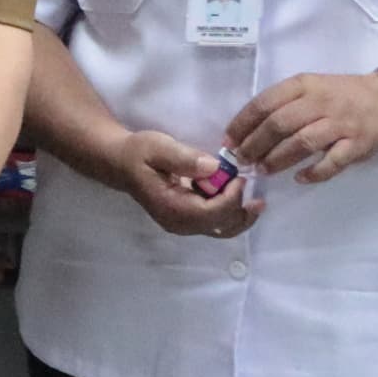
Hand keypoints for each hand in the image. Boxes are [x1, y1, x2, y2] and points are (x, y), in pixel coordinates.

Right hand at [107, 124, 264, 237]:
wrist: (122, 163)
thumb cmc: (138, 153)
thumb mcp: (157, 146)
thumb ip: (184, 157)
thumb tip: (214, 167)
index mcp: (170, 207)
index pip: (211, 212)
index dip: (231, 196)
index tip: (237, 174)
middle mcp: (178, 222)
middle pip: (221, 225)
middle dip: (240, 207)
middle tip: (248, 183)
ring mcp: (184, 224)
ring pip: (222, 229)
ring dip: (241, 215)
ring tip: (255, 200)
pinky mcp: (188, 220)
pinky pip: (217, 224)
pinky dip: (232, 213)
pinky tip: (238, 197)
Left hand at [228, 72, 377, 185]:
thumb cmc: (341, 96)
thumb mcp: (310, 89)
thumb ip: (282, 105)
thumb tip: (244, 132)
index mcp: (303, 85)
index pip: (264, 103)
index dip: (242, 124)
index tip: (228, 141)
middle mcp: (320, 102)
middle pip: (279, 124)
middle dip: (254, 145)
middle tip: (242, 160)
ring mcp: (340, 123)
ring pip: (301, 142)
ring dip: (277, 159)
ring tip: (262, 170)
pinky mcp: (357, 144)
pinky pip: (333, 161)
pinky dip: (314, 172)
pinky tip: (300, 178)